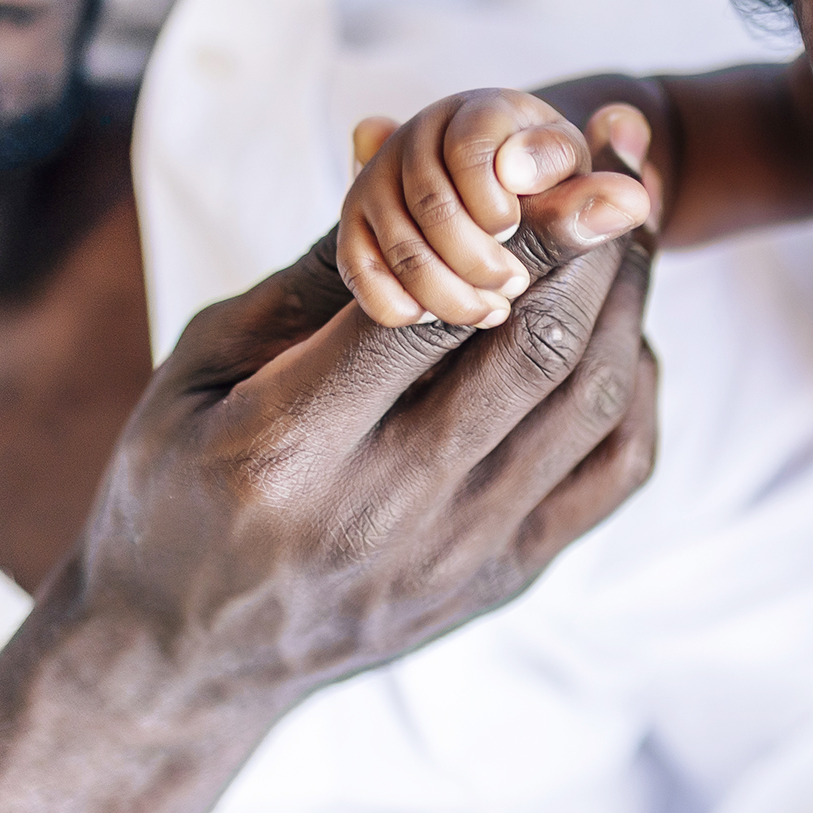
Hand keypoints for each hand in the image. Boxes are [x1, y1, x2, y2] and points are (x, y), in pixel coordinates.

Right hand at [0, 171, 658, 812]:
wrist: (182, 659)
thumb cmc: (179, 483)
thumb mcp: (204, 365)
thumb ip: (315, 274)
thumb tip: (404, 153)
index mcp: (287, 445)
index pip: (433, 313)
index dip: (516, 227)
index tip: (567, 153)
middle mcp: (385, 506)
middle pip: (532, 350)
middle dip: (592, 245)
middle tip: (621, 172)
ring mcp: (459, 550)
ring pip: (588, 401)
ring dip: (625, 302)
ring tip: (629, 233)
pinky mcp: (507, 577)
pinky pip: (614, 468)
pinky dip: (634, 385)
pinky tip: (620, 332)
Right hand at [340, 89, 653, 327]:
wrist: (517, 202)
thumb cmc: (554, 192)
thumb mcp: (577, 188)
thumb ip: (592, 196)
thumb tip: (632, 202)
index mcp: (482, 114)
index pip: (474, 146)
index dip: (495, 198)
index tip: (515, 230)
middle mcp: (420, 136)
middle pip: (432, 201)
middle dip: (475, 254)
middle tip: (513, 286)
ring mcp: (378, 183)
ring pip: (398, 242)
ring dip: (444, 285)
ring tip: (489, 312)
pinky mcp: (357, 230)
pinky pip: (358, 268)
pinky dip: (393, 299)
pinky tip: (432, 320)